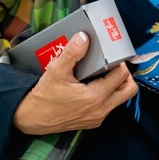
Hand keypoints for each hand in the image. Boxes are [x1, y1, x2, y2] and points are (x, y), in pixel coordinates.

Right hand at [13, 32, 137, 134]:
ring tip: (103, 74)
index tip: (110, 56)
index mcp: (95, 96)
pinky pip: (109, 107)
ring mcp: (97, 118)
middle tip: (113, 66)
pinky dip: (107, 95)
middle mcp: (100, 109)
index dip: (119, 63)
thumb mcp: (56, 70)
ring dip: (116, 86)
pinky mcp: (93, 122)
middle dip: (125, 76)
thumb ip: (71, 53)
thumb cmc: (43, 95)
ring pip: (120, 99)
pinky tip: (94, 86)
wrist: (30, 118)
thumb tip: (84, 37)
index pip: (121, 75)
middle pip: (128, 90)